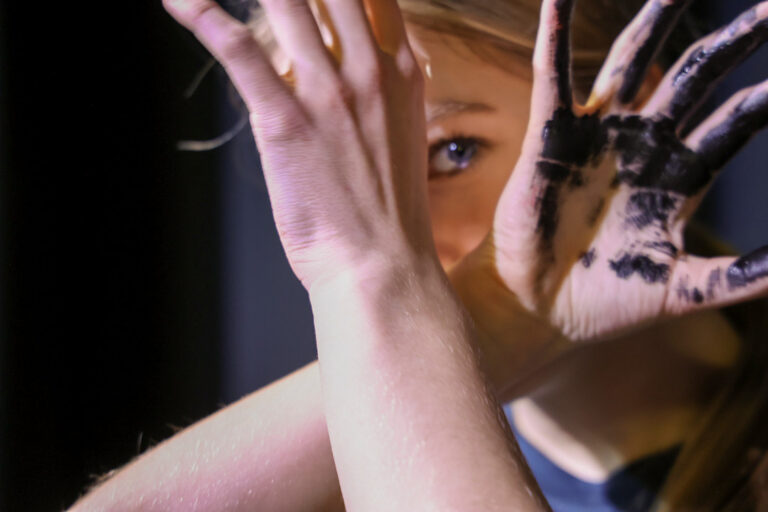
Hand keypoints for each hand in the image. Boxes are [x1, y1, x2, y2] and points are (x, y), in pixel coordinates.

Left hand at [164, 0, 434, 290]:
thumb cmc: (388, 214)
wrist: (383, 266)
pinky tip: (179, 2)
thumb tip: (332, 66)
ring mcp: (328, 93)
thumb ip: (375, 92)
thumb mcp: (399, 136)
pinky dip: (203, 17)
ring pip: (286, 1)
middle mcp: (369, 70)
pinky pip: (239, 52)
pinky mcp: (285, 121)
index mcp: (400, 73)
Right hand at [467, 0, 767, 342]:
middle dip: (731, 43)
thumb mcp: (686, 288)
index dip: (765, 101)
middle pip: (692, 77)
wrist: (541, 312)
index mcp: (678, 177)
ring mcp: (597, 137)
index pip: (733, 122)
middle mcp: (642, 147)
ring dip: (654, 20)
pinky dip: (555, 33)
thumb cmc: (607, 304)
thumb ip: (746, 276)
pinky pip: (554, 76)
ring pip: (629, 61)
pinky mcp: (550, 137)